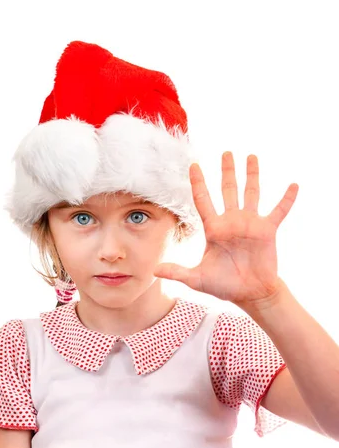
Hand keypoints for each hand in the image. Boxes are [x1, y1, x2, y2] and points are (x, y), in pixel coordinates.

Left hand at [154, 152, 298, 307]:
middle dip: (226, 171)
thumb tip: (155, 271)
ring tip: (251, 156)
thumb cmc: (224, 285)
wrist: (249, 294)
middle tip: (226, 153)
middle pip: (227, 190)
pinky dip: (286, 199)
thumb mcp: (197, 279)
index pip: (202, 200)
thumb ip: (178, 272)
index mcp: (214, 229)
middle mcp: (231, 222)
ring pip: (251, 193)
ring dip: (252, 174)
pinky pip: (279, 211)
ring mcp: (250, 224)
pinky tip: (293, 185)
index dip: (198, 183)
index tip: (193, 165)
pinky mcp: (267, 231)